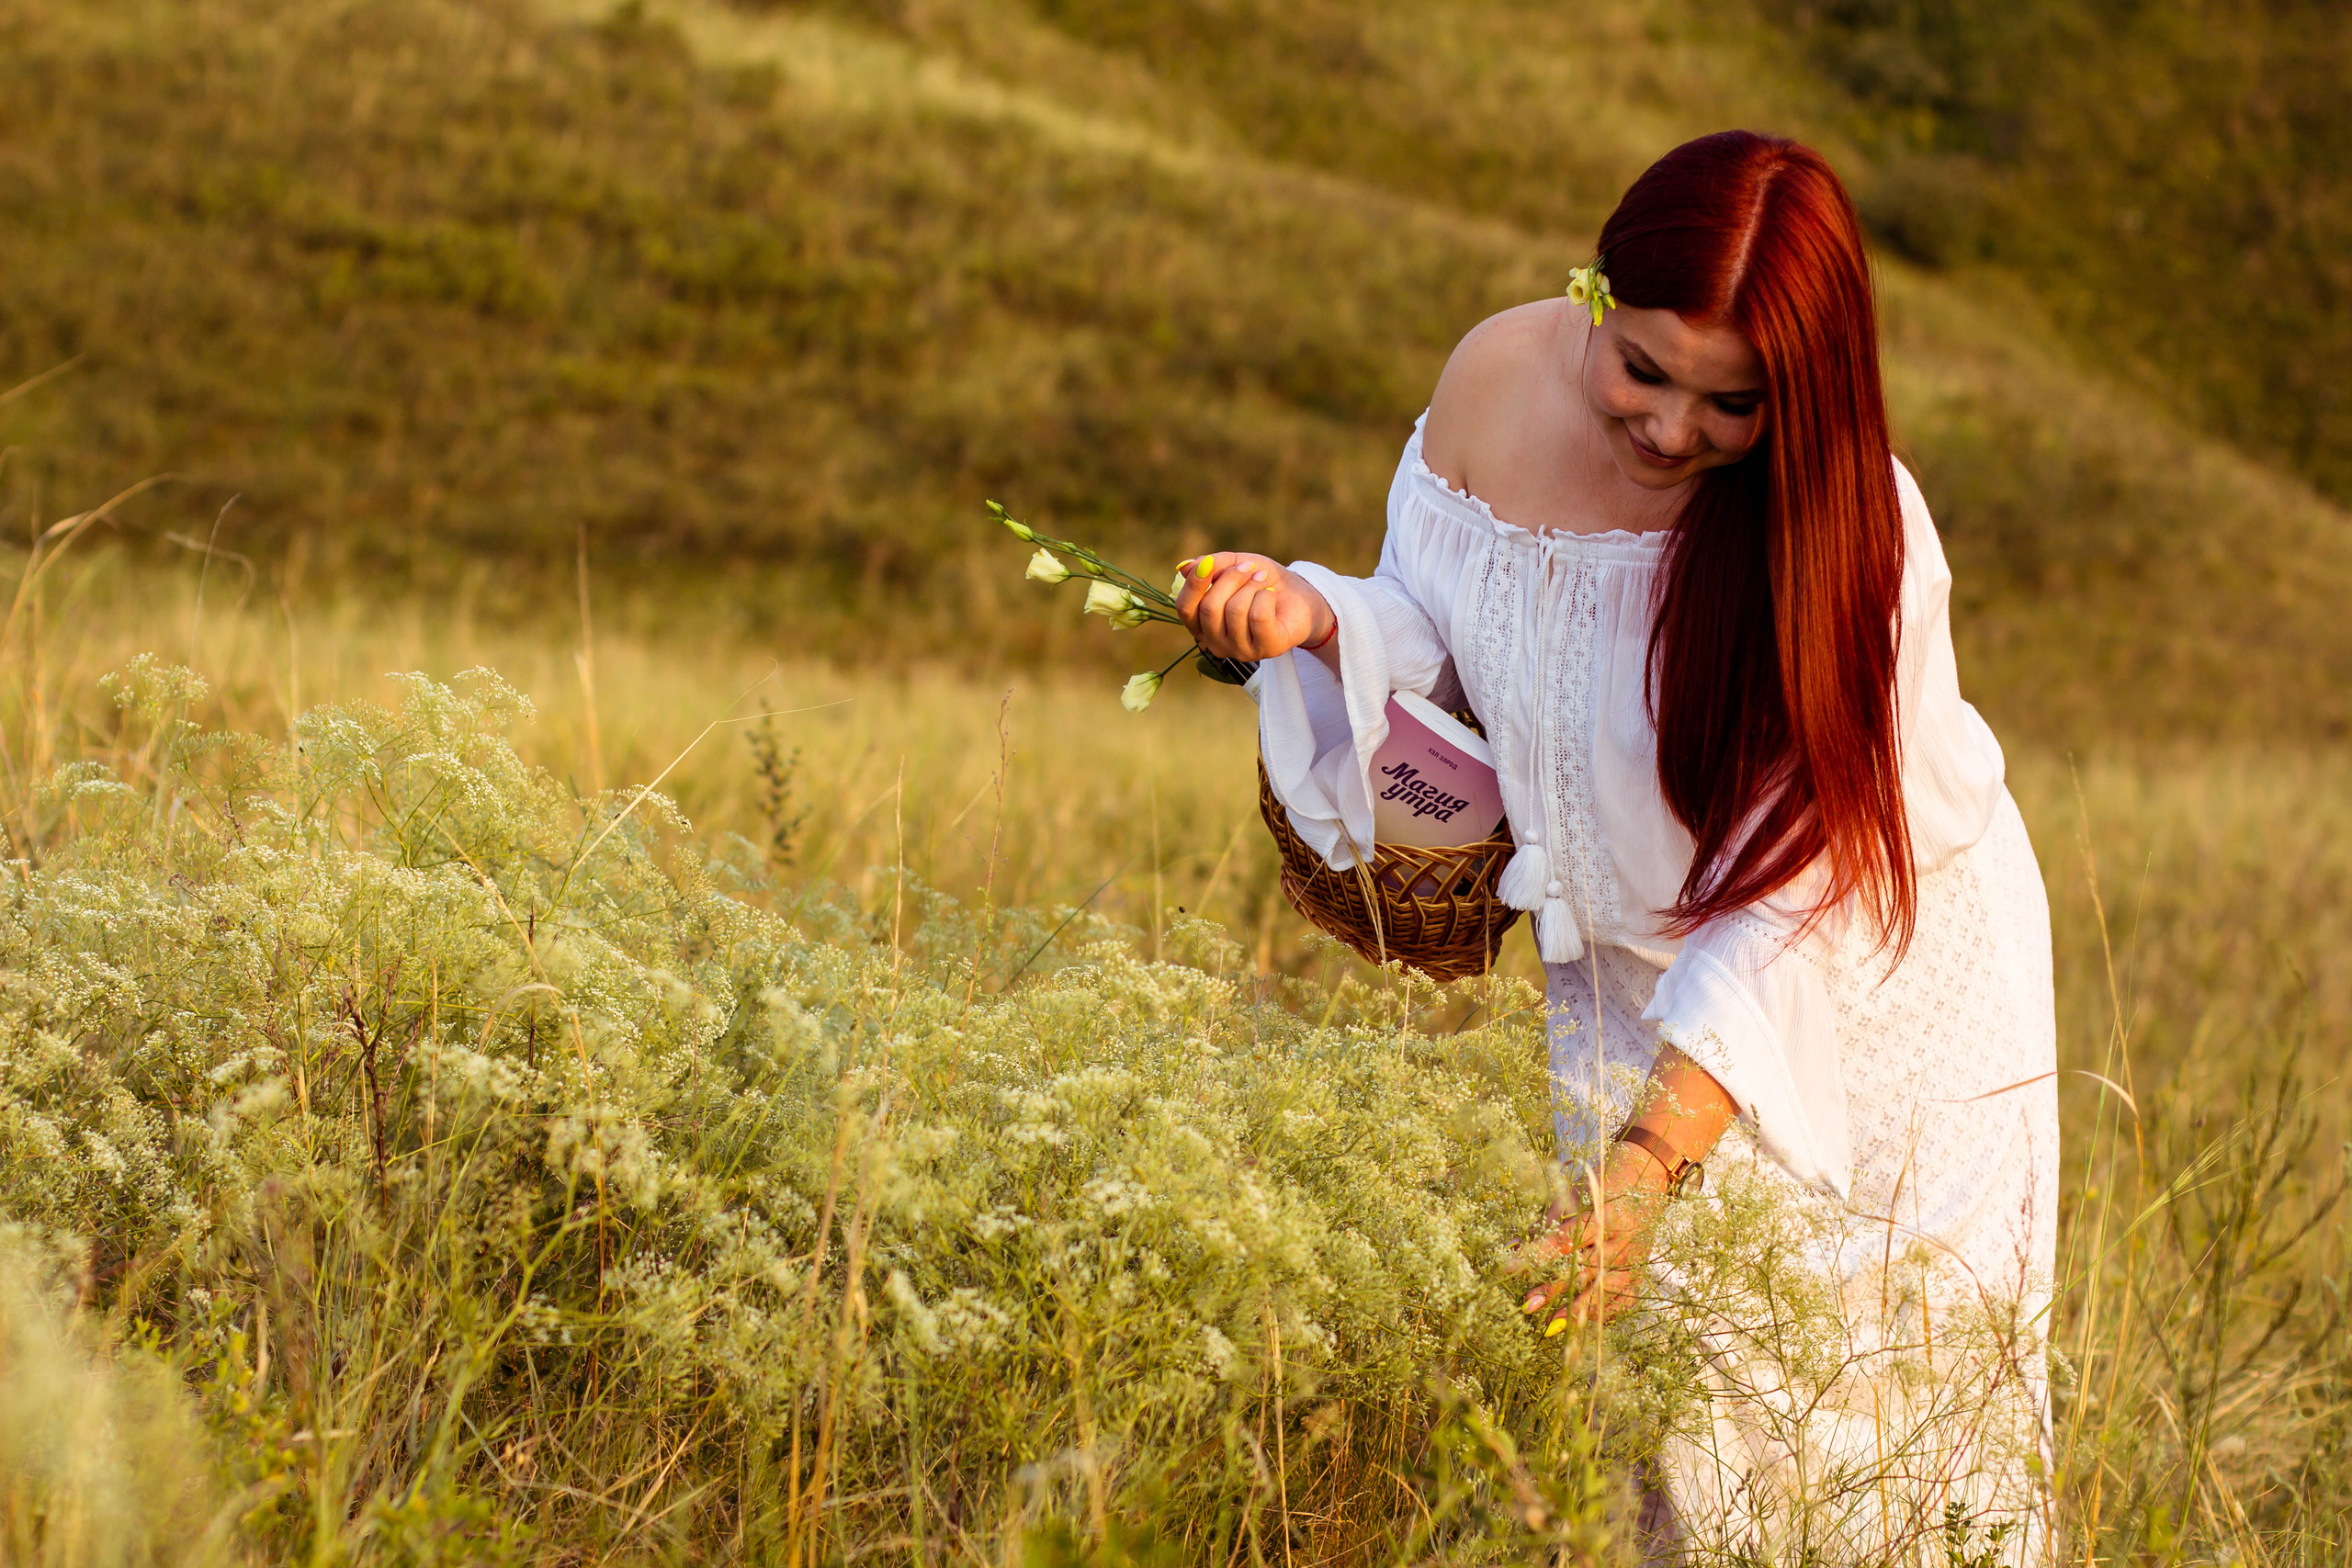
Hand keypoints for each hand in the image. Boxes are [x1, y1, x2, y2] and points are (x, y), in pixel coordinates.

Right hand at [1174, 552, 1333, 661]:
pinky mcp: (1267, 649)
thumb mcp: (1236, 564)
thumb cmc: (1263, 582)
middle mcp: (1217, 643)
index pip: (1185, 609)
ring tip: (1263, 581)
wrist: (1301, 595)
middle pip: (1209, 608)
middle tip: (1249, 569)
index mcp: (1203, 625)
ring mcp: (1241, 650)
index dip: (1194, 584)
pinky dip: (1266, 596)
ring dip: (1252, 586)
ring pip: (1235, 610)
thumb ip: (1212, 565)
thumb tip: (1184, 568)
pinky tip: (1272, 596)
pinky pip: (1258, 616)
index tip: (1208, 563)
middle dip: (1230, 579)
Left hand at [1507, 1142, 1672, 1332]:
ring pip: (1604, 1290)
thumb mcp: (1575, 1195)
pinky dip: (1603, 1313)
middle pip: (1583, 1268)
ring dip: (1577, 1308)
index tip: (1508, 1267)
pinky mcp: (1641, 1271)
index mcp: (1604, 1215)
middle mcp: (1621, 1239)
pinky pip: (1623, 1300)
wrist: (1650, 1177)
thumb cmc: (1606, 1183)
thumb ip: (1546, 1223)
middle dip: (1554, 1287)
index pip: (1564, 1240)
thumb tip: (1513, 1246)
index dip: (1535, 1255)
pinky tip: (1582, 1324)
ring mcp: (1634, 1258)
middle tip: (1529, 1304)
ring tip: (1552, 1325)